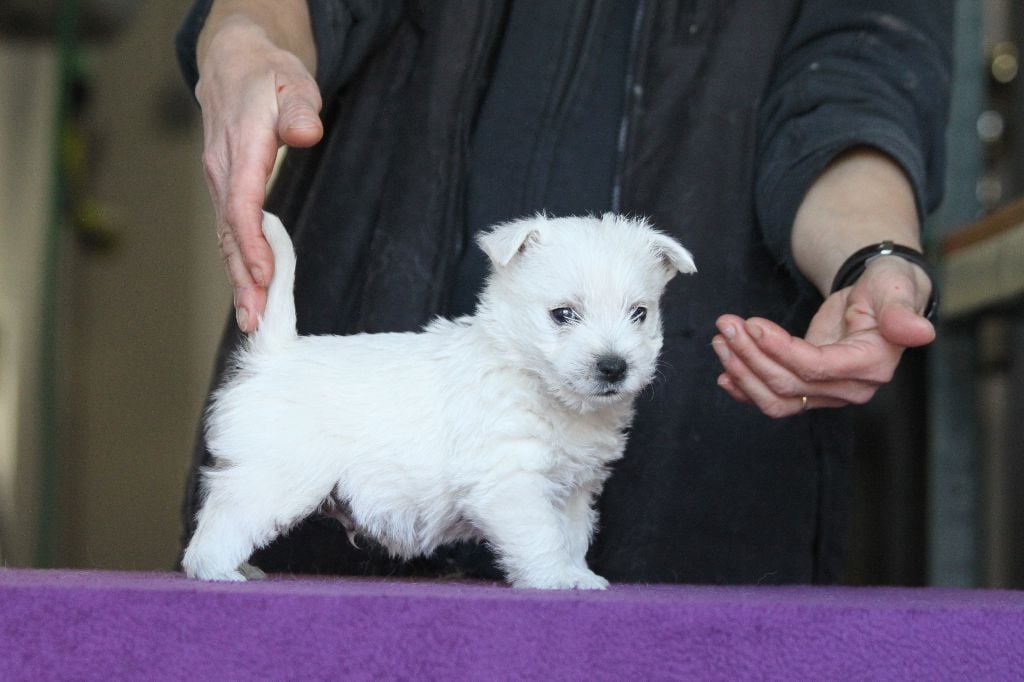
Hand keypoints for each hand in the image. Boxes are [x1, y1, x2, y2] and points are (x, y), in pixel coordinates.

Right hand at [196, 13, 321, 331]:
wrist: (234, 62)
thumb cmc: (269, 75)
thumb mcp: (293, 83)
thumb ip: (300, 111)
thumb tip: (304, 133)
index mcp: (240, 147)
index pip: (242, 204)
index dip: (252, 243)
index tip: (263, 276)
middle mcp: (222, 169)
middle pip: (229, 232)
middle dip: (242, 279)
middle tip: (256, 320)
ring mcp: (220, 181)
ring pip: (227, 238)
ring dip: (238, 280)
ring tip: (252, 321)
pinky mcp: (225, 189)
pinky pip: (230, 232)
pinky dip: (238, 264)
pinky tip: (249, 294)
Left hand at [711, 255, 934, 417]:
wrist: (877, 298)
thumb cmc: (887, 288)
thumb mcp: (896, 288)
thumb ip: (901, 311)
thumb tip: (920, 332)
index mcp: (872, 364)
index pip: (816, 367)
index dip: (779, 349)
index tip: (752, 323)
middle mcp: (851, 388)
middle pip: (790, 384)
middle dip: (751, 355)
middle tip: (726, 325)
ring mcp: (829, 394)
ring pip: (777, 399)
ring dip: (743, 373)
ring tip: (721, 341)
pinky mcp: (810, 391)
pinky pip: (775, 402)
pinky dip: (745, 390)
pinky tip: (724, 375)